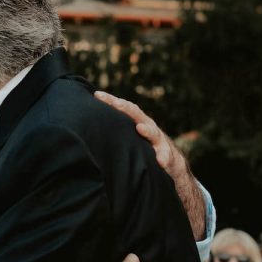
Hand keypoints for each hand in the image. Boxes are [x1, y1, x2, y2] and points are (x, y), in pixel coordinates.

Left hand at [94, 91, 205, 237]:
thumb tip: (88, 130)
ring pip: (155, 134)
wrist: (172, 167)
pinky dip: (163, 158)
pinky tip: (160, 162)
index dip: (112, 101)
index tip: (97, 94)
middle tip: (115, 103)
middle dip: (127, 109)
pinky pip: (167, 158)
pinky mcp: (169, 158)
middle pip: (138, 116)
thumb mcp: (131, 141)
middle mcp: (150, 130)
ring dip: (148, 131)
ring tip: (140, 129)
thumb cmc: (145, 152)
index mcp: (139, 124)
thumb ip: (117, 134)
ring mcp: (161, 143)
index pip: (125, 109)